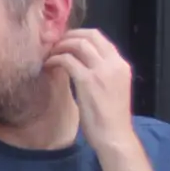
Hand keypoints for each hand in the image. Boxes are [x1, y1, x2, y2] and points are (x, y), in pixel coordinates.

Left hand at [46, 29, 135, 153]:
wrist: (115, 136)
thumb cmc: (110, 118)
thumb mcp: (112, 88)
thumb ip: (101, 73)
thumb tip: (81, 62)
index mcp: (121, 65)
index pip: (100, 38)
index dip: (80, 34)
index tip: (66, 40)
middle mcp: (114, 63)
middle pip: (90, 35)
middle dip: (69, 36)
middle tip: (55, 44)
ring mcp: (102, 71)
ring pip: (78, 44)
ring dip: (61, 46)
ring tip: (50, 54)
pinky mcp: (88, 81)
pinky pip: (68, 60)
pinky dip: (55, 59)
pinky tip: (48, 65)